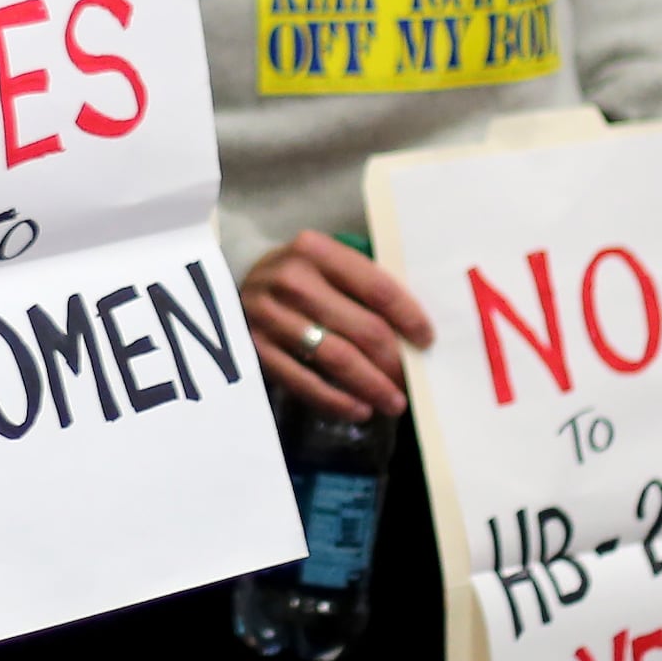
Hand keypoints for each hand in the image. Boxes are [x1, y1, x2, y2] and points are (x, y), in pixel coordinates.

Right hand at [244, 230, 435, 420]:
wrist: (235, 284)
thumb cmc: (298, 275)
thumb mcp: (325, 262)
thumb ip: (363, 285)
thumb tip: (414, 331)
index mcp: (316, 250)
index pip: (377, 287)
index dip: (409, 317)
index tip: (427, 341)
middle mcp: (291, 280)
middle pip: (361, 328)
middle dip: (394, 361)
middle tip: (411, 381)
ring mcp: (270, 317)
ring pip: (336, 358)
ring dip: (372, 386)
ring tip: (393, 402)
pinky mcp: (256, 350)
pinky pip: (305, 382)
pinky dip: (337, 401)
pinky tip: (360, 410)